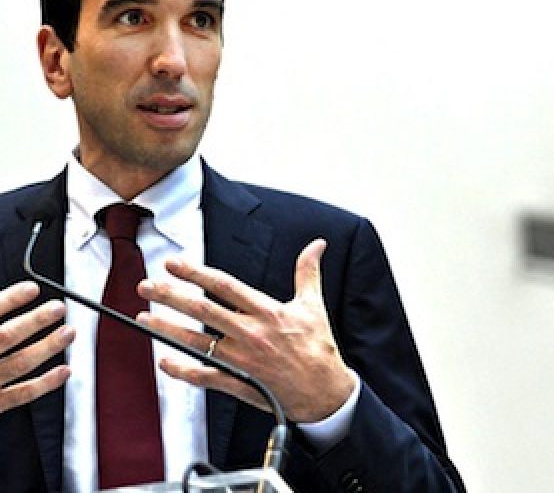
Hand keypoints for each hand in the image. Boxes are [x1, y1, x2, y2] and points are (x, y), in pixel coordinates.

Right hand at [0, 282, 73, 411]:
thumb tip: (3, 300)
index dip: (9, 300)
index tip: (31, 288)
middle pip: (4, 338)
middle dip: (34, 322)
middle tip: (57, 308)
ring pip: (17, 365)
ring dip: (46, 348)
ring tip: (68, 332)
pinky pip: (18, 395)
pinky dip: (44, 384)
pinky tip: (64, 371)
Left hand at [137, 239, 355, 422]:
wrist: (325, 391)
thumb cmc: (318, 347)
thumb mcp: (313, 305)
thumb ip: (308, 272)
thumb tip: (317, 245)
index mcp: (268, 312)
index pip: (225, 286)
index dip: (197, 274)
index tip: (174, 264)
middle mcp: (251, 334)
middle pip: (203, 311)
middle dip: (171, 297)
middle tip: (147, 286)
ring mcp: (242, 360)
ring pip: (197, 343)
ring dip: (167, 330)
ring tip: (144, 319)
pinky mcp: (239, 383)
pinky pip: (205, 376)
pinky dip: (182, 370)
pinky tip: (165, 361)